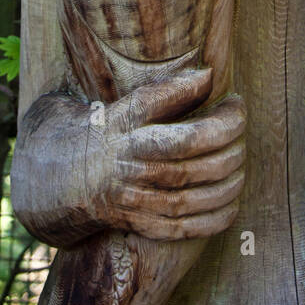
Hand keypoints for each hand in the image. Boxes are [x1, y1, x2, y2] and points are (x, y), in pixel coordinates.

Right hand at [13, 68, 245, 244]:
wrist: (62, 174)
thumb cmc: (107, 129)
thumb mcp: (130, 103)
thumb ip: (170, 90)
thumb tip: (209, 75)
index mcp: (128, 131)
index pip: (185, 133)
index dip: (222, 123)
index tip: (238, 104)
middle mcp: (128, 165)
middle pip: (189, 166)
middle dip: (228, 151)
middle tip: (242, 135)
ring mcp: (131, 198)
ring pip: (187, 199)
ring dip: (225, 186)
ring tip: (242, 167)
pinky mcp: (136, 222)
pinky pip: (178, 229)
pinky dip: (210, 221)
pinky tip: (232, 205)